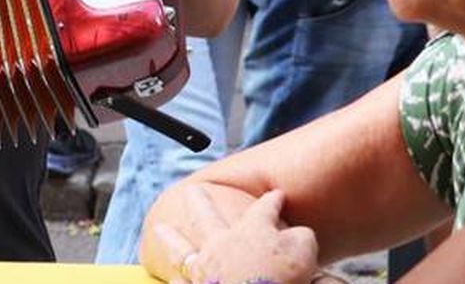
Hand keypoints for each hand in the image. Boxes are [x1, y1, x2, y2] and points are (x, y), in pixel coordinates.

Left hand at [153, 188, 318, 283]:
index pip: (264, 209)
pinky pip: (180, 283)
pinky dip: (174, 281)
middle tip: (193, 189)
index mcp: (252, 230)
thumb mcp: (304, 252)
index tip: (276, 194)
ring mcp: (204, 267)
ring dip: (170, 237)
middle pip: (206, 215)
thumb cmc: (283, 278)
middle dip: (200, 201)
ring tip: (159, 229)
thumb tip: (299, 234)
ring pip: (181, 248)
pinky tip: (167, 279)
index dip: (272, 201)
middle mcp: (221, 243)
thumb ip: (301, 238)